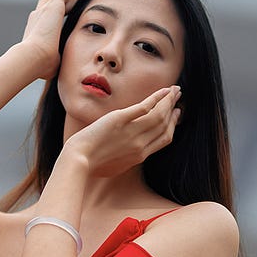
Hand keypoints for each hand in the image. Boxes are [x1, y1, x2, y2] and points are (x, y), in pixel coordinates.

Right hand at [19, 0, 96, 79]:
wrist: (33, 57)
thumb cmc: (41, 65)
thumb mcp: (53, 62)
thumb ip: (59, 61)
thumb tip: (65, 71)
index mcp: (41, 27)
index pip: (56, 15)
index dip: (66, 9)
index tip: (75, 6)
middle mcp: (41, 14)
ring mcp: (46, 7)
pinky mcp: (52, 3)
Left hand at [64, 85, 181, 175]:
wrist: (78, 160)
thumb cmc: (92, 165)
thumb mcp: (117, 166)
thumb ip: (128, 158)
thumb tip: (132, 151)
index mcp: (140, 155)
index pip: (165, 138)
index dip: (173, 124)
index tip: (176, 114)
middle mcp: (140, 144)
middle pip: (164, 124)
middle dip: (173, 109)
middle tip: (178, 97)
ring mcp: (131, 132)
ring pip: (159, 114)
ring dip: (169, 100)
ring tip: (174, 90)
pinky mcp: (120, 120)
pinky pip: (144, 107)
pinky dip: (157, 98)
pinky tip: (164, 90)